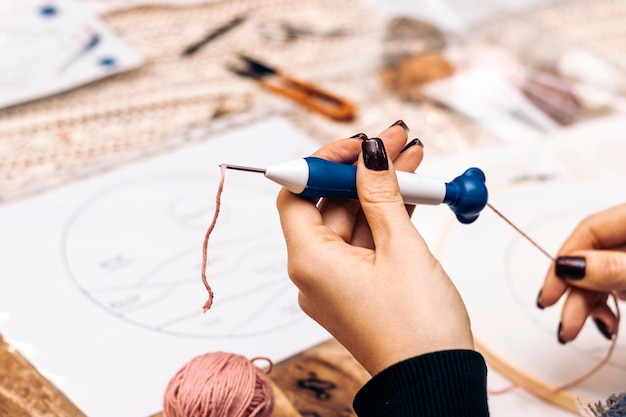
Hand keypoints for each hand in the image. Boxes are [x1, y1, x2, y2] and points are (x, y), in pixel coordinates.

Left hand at [276, 121, 473, 375]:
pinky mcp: (359, 287)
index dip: (323, 163)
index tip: (358, 143)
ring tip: (414, 157)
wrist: (435, 383)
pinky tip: (412, 190)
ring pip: (354, 220)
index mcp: (310, 260)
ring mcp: (338, 280)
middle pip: (329, 203)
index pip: (296, 193)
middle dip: (364, 170)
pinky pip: (367, 242)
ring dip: (382, 189)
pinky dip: (387, 217)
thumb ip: (381, 194)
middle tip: (398, 141)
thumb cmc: (417, 326)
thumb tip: (370, 153)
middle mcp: (315, 271)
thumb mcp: (401, 247)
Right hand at [538, 203, 625, 343]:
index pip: (589, 229)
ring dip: (587, 305)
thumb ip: (613, 267)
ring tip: (575, 331)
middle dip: (576, 293)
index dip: (565, 260)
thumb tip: (568, 265)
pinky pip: (614, 286)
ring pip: (601, 275)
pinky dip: (605, 304)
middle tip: (564, 325)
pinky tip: (605, 322)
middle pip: (592, 256)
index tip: (550, 295)